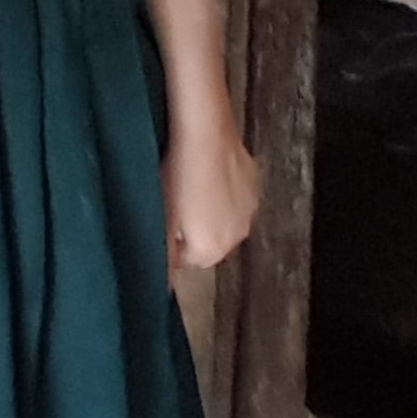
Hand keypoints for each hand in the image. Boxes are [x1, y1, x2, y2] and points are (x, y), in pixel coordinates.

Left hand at [162, 113, 259, 276]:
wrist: (204, 131)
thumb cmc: (177, 175)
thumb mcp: (162, 218)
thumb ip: (164, 255)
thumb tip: (164, 286)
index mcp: (211, 250)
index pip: (186, 261)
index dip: (172, 241)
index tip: (162, 221)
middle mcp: (237, 236)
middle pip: (208, 243)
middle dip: (193, 230)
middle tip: (175, 202)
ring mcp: (249, 209)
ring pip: (224, 219)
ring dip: (210, 210)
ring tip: (191, 184)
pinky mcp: (254, 183)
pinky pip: (235, 196)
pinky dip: (223, 191)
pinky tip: (208, 171)